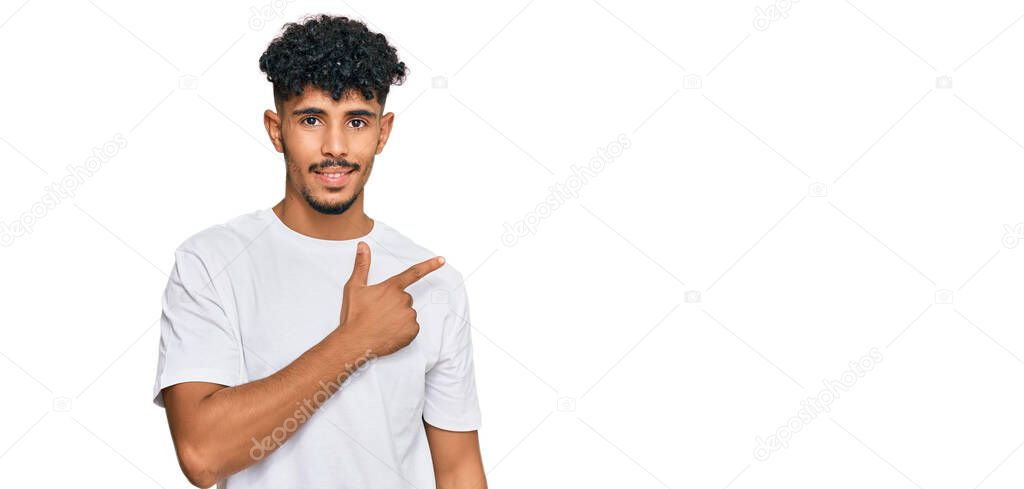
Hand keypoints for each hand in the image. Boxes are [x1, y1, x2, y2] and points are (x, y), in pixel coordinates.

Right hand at [337, 241, 444, 355]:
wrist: (355, 342)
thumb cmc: (354, 316)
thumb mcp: (354, 287)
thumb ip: (362, 265)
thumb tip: (363, 245)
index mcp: (392, 287)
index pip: (414, 273)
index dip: (429, 265)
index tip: (442, 260)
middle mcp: (404, 300)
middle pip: (405, 298)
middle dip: (394, 304)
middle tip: (378, 313)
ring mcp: (409, 316)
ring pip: (407, 313)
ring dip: (398, 318)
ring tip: (381, 324)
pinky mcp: (412, 331)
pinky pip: (411, 328)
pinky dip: (402, 331)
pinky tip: (389, 333)